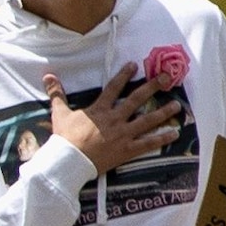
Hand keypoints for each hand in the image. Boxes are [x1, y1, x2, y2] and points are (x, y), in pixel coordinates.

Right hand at [45, 73, 183, 174]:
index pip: (113, 87)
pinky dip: (162, 138)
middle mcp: (114, 118)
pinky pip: (148, 143)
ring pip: (147, 120)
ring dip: (163, 112)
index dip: (124, 75)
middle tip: (166, 77)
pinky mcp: (127, 149)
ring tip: (177, 105)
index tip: (134, 65)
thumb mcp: (59, 113)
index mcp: (99, 109)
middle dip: (152, 87)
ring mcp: (123, 134)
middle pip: (136, 99)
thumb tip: (48, 75)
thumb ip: (57, 93)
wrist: (69, 160)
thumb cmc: (65, 137)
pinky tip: (174, 133)